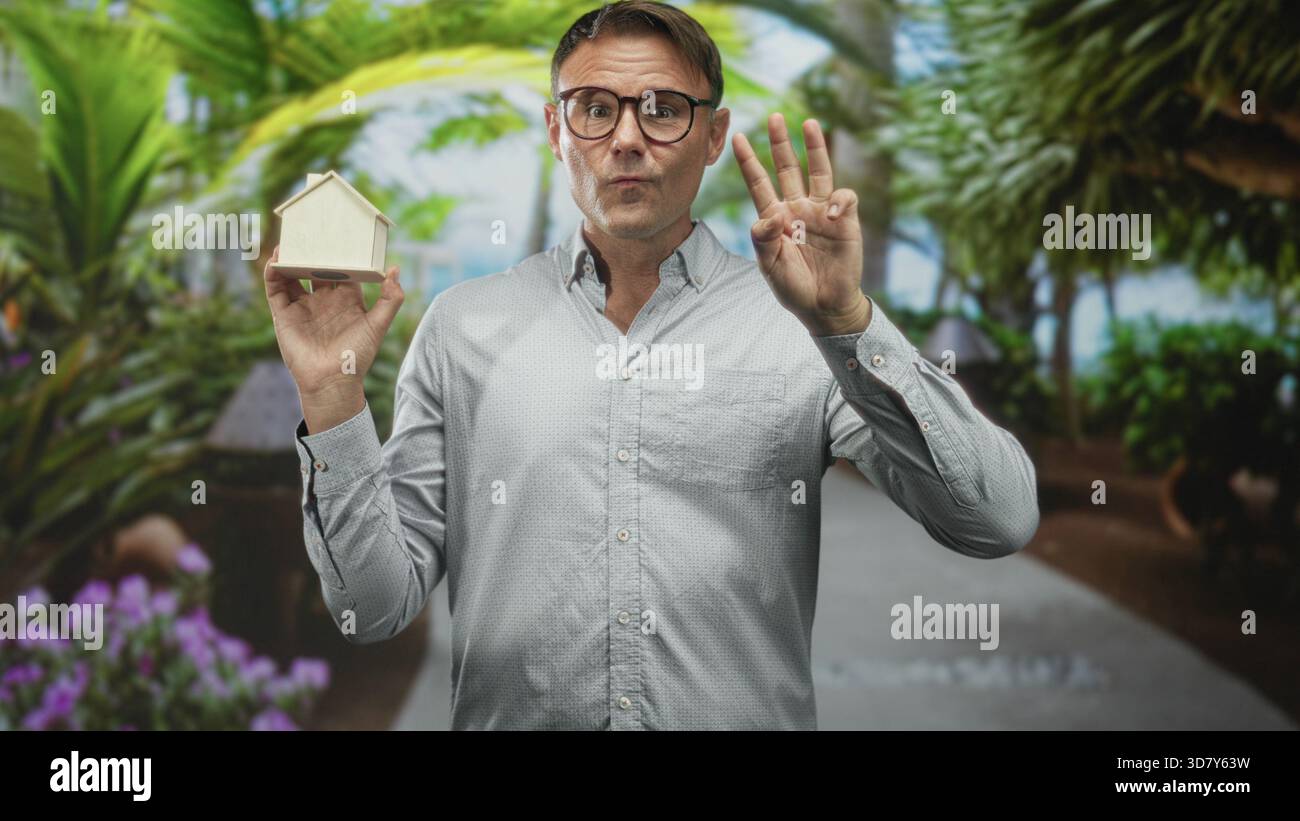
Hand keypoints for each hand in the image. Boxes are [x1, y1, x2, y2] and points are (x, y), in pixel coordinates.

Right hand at [263, 246, 404, 430]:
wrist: (332, 381)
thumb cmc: (357, 356)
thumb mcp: (378, 326)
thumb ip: (391, 300)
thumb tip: (395, 269)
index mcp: (346, 297)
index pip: (342, 266)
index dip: (341, 250)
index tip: (340, 230)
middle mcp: (323, 298)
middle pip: (316, 265)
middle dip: (314, 248)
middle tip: (312, 226)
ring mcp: (303, 305)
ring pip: (293, 273)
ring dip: (291, 256)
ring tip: (290, 238)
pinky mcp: (284, 314)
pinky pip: (276, 288)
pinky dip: (274, 273)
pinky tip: (276, 259)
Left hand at [732, 114, 871, 336]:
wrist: (824, 306)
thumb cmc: (794, 287)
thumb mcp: (770, 266)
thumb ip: (763, 240)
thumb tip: (769, 215)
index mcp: (774, 218)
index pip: (759, 183)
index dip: (749, 161)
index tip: (738, 138)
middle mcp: (796, 209)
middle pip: (788, 168)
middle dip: (781, 143)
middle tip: (775, 117)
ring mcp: (821, 212)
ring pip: (818, 172)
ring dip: (815, 147)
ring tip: (809, 124)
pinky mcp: (845, 220)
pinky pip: (843, 198)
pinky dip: (839, 200)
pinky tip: (833, 216)